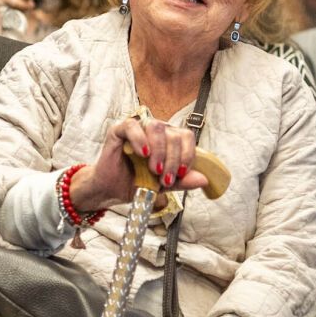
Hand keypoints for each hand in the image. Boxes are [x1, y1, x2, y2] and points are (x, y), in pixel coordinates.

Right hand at [72, 114, 210, 214]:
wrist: (112, 190)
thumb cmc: (136, 184)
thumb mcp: (163, 185)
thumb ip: (182, 180)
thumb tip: (204, 179)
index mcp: (168, 140)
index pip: (186, 137)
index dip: (188, 154)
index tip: (182, 173)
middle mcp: (156, 131)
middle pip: (173, 134)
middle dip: (173, 160)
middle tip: (165, 179)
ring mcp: (138, 128)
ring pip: (157, 126)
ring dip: (159, 150)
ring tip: (154, 170)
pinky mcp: (119, 130)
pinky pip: (132, 126)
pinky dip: (140, 139)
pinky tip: (143, 154)